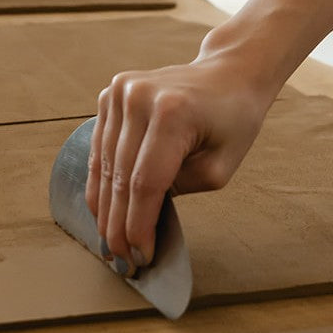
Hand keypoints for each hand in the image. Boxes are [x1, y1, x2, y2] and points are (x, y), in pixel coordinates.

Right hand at [85, 48, 273, 274]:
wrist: (229, 73)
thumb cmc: (232, 120)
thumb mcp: (220, 166)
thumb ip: (180, 189)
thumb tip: (141, 214)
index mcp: (172, 113)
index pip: (145, 183)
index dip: (138, 225)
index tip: (141, 256)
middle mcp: (139, 98)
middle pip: (120, 177)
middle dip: (118, 225)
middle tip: (121, 260)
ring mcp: (121, 92)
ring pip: (103, 165)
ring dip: (105, 209)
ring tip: (110, 243)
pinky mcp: (111, 94)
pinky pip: (100, 148)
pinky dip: (101, 181)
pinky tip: (104, 210)